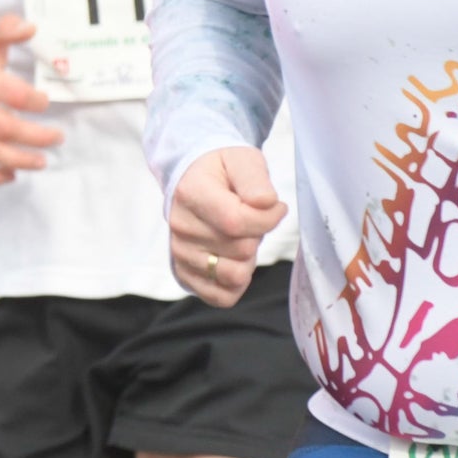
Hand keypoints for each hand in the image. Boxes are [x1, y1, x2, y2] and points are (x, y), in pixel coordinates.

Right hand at [0, 12, 61, 183]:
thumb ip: (7, 29)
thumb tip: (30, 27)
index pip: (12, 93)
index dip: (35, 101)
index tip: (46, 102)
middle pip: (4, 127)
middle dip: (36, 136)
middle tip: (58, 138)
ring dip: (19, 160)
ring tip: (43, 161)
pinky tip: (11, 174)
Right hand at [170, 146, 285, 307]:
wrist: (194, 178)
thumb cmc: (223, 171)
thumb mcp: (243, 160)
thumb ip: (256, 180)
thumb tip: (267, 204)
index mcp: (191, 194)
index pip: (236, 222)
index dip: (268, 219)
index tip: (277, 207)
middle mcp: (181, 226)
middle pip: (240, 250)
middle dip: (258, 236)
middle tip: (251, 220)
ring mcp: (181, 253)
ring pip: (234, 276)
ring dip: (248, 260)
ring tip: (241, 239)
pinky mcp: (185, 273)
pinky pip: (220, 297)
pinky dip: (236, 284)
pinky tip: (235, 260)